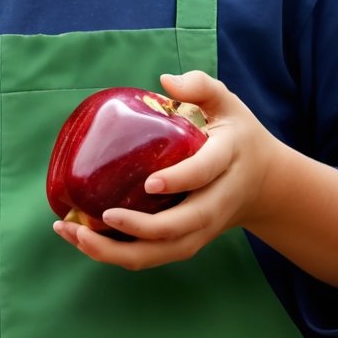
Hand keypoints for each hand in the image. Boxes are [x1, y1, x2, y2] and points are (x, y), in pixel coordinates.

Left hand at [53, 70, 279, 272]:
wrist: (263, 185)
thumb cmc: (237, 137)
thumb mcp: (229, 105)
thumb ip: (202, 87)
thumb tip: (165, 81)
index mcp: (226, 163)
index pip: (204, 175)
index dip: (179, 180)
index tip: (149, 183)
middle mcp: (214, 204)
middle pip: (178, 228)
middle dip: (138, 229)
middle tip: (101, 216)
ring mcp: (199, 230)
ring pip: (159, 252)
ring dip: (114, 251)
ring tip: (74, 232)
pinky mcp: (184, 243)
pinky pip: (149, 256)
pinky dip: (114, 254)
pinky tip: (80, 238)